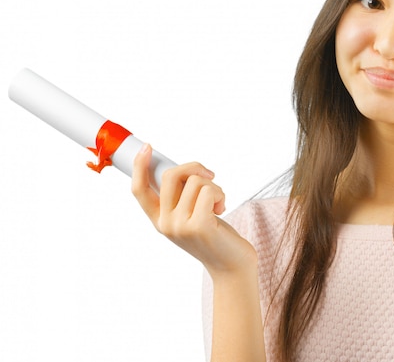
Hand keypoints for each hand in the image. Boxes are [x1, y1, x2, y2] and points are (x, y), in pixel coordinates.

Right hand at [131, 144, 257, 278]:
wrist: (231, 267)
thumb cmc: (215, 237)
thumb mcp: (191, 216)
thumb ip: (182, 198)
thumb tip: (184, 171)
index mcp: (159, 220)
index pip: (139, 191)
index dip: (139, 167)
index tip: (146, 147)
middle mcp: (165, 224)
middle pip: (170, 175)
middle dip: (194, 168)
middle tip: (210, 176)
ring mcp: (180, 225)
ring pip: (194, 180)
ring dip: (213, 186)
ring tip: (217, 204)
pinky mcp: (199, 225)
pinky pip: (208, 190)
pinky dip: (220, 193)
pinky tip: (222, 209)